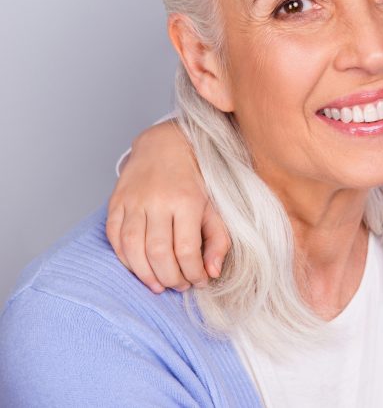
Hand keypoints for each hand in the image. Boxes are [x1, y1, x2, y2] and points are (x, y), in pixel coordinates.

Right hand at [105, 120, 230, 292]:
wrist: (166, 145)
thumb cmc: (195, 178)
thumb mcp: (215, 205)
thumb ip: (218, 239)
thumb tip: (213, 273)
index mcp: (186, 201)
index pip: (186, 250)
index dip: (193, 273)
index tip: (199, 281)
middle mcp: (157, 201)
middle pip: (159, 253)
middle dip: (170, 278)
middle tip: (180, 286)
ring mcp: (133, 201)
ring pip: (133, 248)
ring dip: (145, 274)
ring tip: (159, 285)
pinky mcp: (116, 202)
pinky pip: (114, 237)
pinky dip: (124, 258)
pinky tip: (139, 268)